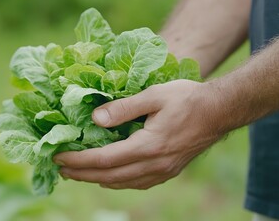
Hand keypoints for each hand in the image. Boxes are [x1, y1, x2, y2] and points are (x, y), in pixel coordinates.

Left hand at [53, 80, 222, 189]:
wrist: (220, 111)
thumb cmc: (188, 99)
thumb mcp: (154, 95)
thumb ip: (123, 108)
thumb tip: (95, 119)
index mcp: (148, 146)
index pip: (103, 159)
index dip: (78, 160)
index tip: (58, 157)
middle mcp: (154, 164)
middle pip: (109, 177)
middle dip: (81, 174)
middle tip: (61, 169)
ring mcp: (162, 171)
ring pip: (122, 183)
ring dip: (97, 180)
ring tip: (79, 174)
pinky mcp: (168, 171)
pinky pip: (136, 183)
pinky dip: (117, 181)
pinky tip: (109, 177)